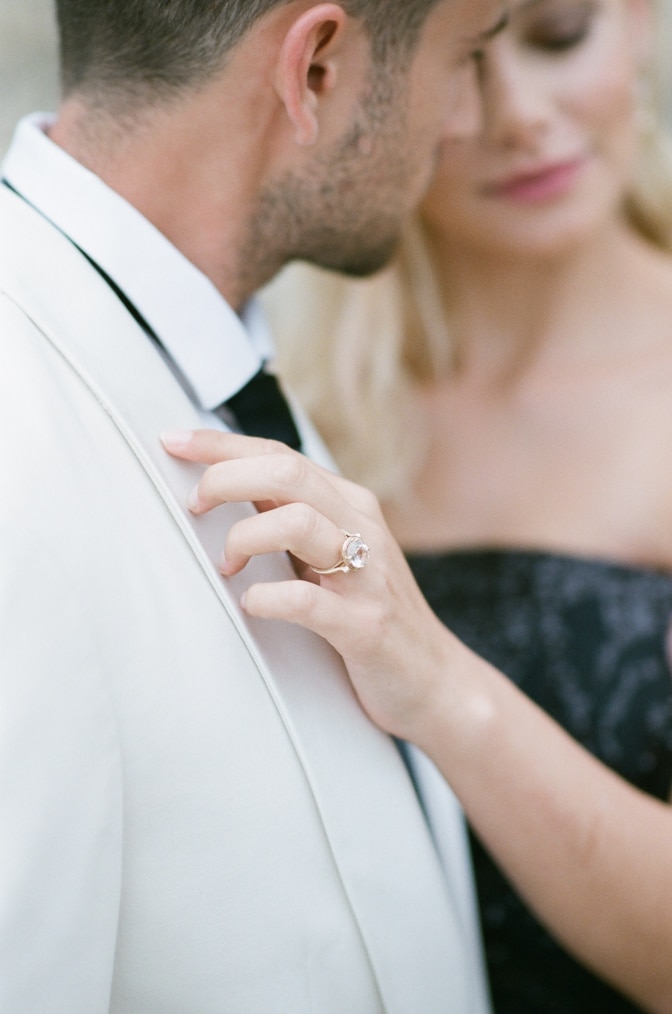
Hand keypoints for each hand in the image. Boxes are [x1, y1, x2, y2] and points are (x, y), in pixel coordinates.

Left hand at [160, 429, 461, 741]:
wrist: (435, 680)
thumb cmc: (369, 613)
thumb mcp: (335, 553)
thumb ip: (292, 517)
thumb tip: (227, 485)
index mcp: (350, 505)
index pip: (280, 454)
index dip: (222, 444)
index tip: (173, 441)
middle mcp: (362, 527)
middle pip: (286, 472)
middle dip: (225, 478)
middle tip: (193, 506)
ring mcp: (367, 575)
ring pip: (296, 521)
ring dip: (243, 537)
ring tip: (227, 567)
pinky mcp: (365, 625)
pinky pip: (305, 600)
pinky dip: (266, 598)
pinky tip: (252, 605)